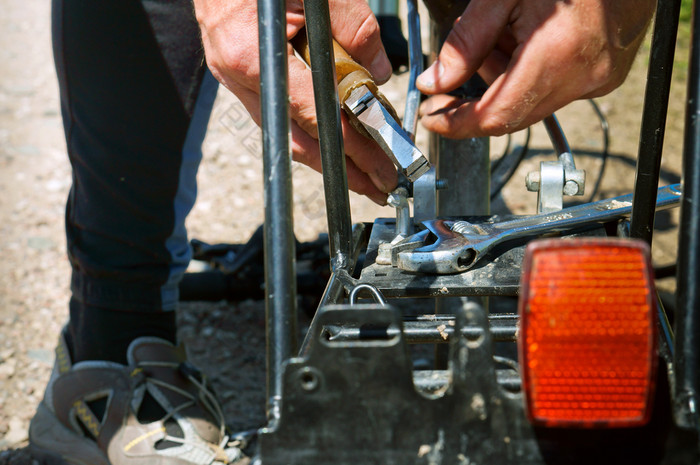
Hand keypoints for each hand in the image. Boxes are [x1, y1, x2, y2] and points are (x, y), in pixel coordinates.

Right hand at [194, 0, 397, 203]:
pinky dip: (306, 129)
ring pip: (285, 133)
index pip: (316, 118)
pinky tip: (330, 140)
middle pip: (297, 142)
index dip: (353, 149)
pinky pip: (276, 113)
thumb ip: (355, 30)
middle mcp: (239, 75)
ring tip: (359, 171)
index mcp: (255, 54)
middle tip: (376, 185)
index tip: (382, 167)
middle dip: (341, 170)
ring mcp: (233, 78)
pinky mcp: (237, 74)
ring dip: (324, 157)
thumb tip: (379, 73)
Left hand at [417, 0, 655, 137]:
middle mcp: (584, 76)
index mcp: (557, 54)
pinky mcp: (607, 75)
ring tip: (494, 39)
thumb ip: (467, 41)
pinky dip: (527, 76)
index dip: (457, 123)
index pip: (495, 115)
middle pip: (512, 114)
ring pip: (531, 103)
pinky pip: (555, 91)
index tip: (432, 119)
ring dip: (501, 83)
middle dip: (474, 102)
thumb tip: (436, 81)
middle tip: (445, 83)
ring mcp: (600, 79)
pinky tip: (522, 41)